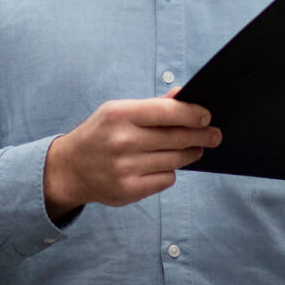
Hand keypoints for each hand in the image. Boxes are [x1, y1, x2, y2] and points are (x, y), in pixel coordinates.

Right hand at [44, 90, 220, 219]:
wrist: (70, 168)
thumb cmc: (101, 134)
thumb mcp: (118, 111)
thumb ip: (152, 105)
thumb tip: (183, 95)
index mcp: (119, 115)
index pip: (167, 112)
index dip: (193, 114)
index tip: (207, 116)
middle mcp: (122, 141)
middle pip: (176, 137)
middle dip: (201, 135)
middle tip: (214, 135)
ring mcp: (125, 167)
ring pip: (175, 160)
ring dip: (190, 153)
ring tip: (195, 149)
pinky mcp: (129, 190)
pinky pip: (166, 179)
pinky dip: (171, 171)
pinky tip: (167, 165)